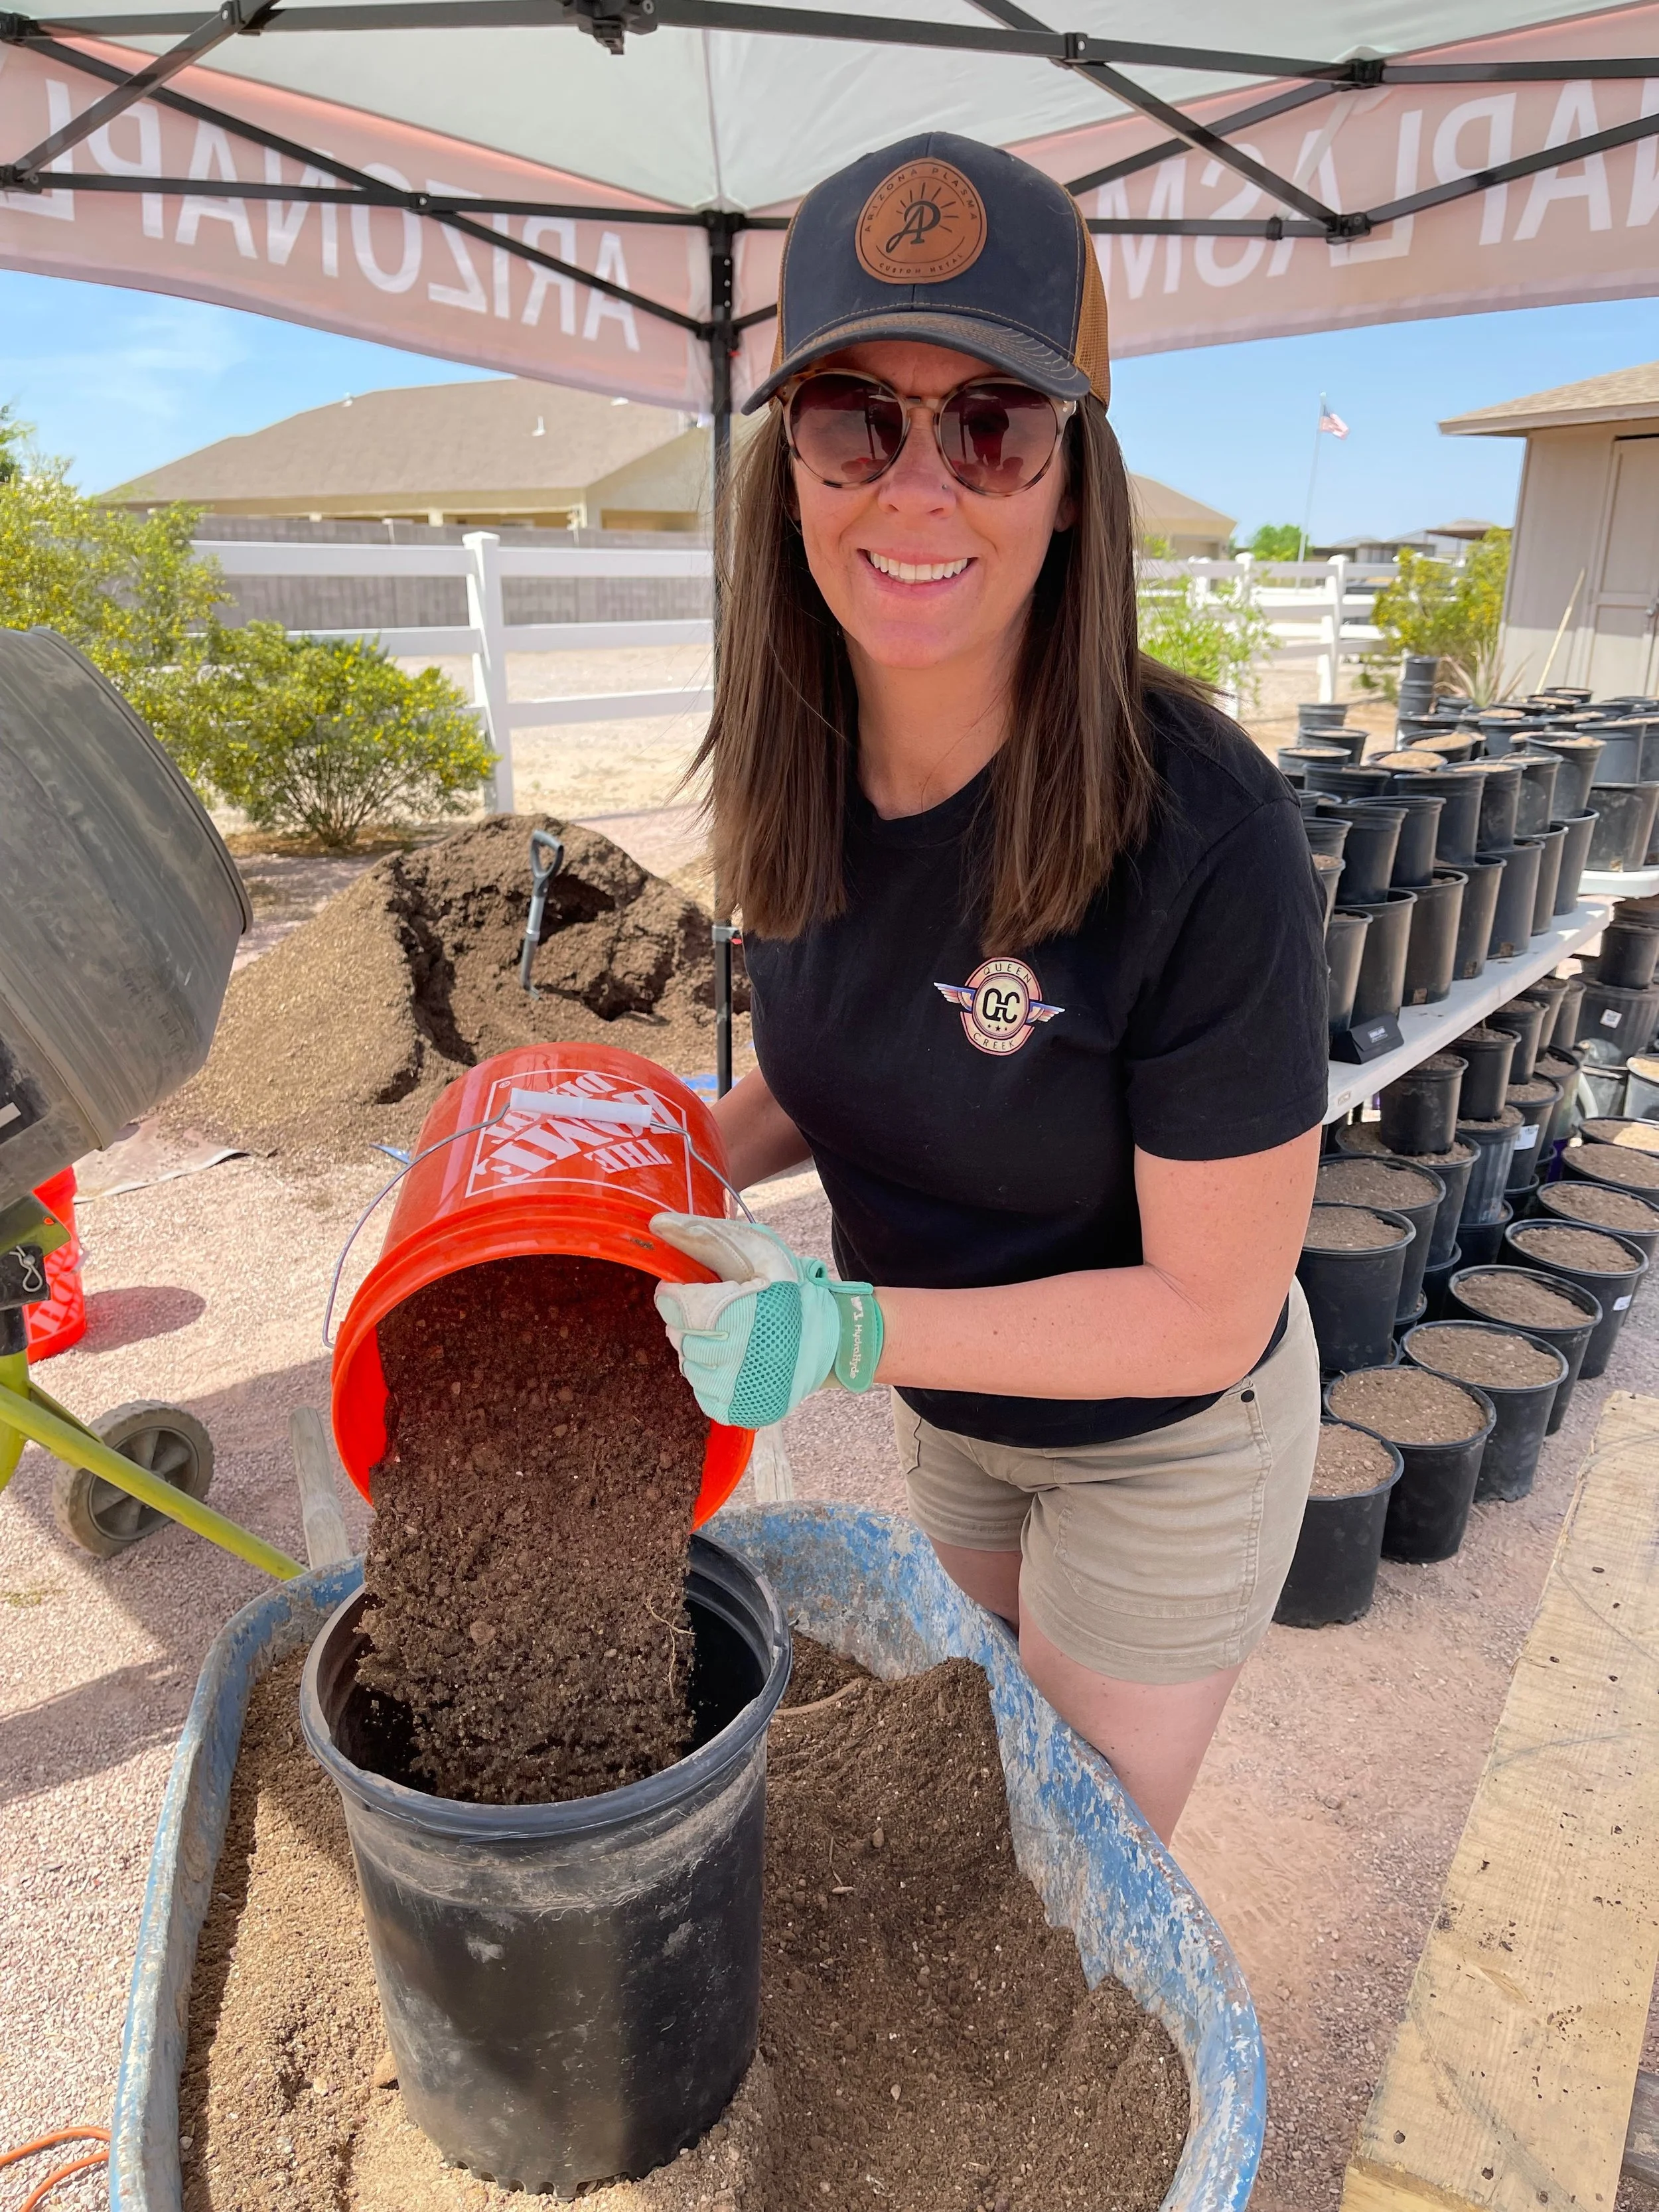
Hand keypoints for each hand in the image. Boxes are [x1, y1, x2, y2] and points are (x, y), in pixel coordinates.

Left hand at [650, 1213, 883, 1426]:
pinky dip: (712, 1375)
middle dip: (692, 1320)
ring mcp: (738, 1390)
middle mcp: (737, 1357)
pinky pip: (702, 1393)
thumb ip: (704, 1236)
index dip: (680, 1293)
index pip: (674, 1304)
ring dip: (701, 1347)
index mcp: (741, 1311)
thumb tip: (657, 1225)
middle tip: (720, 1312)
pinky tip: (735, 1361)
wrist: (834, 1341)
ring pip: (688, 1365)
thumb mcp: (757, 1251)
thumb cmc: (791, 1291)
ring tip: (732, 1336)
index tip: (696, 1289)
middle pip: (679, 1336)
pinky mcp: (739, 1412)